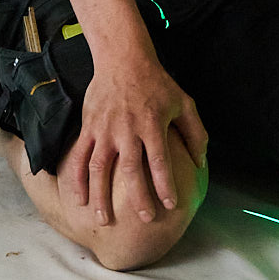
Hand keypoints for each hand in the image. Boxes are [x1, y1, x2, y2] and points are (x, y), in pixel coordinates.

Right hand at [59, 50, 207, 226]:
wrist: (122, 58)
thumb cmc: (156, 82)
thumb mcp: (183, 102)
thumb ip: (195, 132)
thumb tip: (201, 162)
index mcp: (151, 124)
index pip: (160, 162)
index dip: (165, 185)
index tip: (170, 205)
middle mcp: (127, 130)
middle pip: (131, 171)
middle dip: (138, 198)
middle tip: (144, 219)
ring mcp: (105, 130)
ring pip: (99, 169)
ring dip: (101, 196)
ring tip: (103, 220)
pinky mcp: (89, 127)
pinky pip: (80, 157)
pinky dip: (77, 179)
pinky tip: (79, 199)